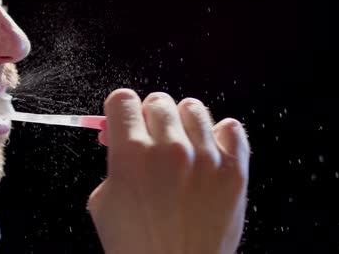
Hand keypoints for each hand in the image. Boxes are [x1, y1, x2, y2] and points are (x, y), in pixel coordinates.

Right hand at [87, 89, 249, 253]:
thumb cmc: (139, 247)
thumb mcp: (104, 203)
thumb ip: (112, 161)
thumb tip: (116, 133)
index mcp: (131, 155)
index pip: (123, 99)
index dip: (120, 110)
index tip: (125, 120)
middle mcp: (170, 149)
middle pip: (158, 101)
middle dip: (149, 118)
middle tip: (151, 141)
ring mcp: (206, 157)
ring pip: (193, 107)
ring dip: (183, 123)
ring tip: (182, 147)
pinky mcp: (234, 170)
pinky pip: (231, 127)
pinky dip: (220, 134)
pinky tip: (210, 150)